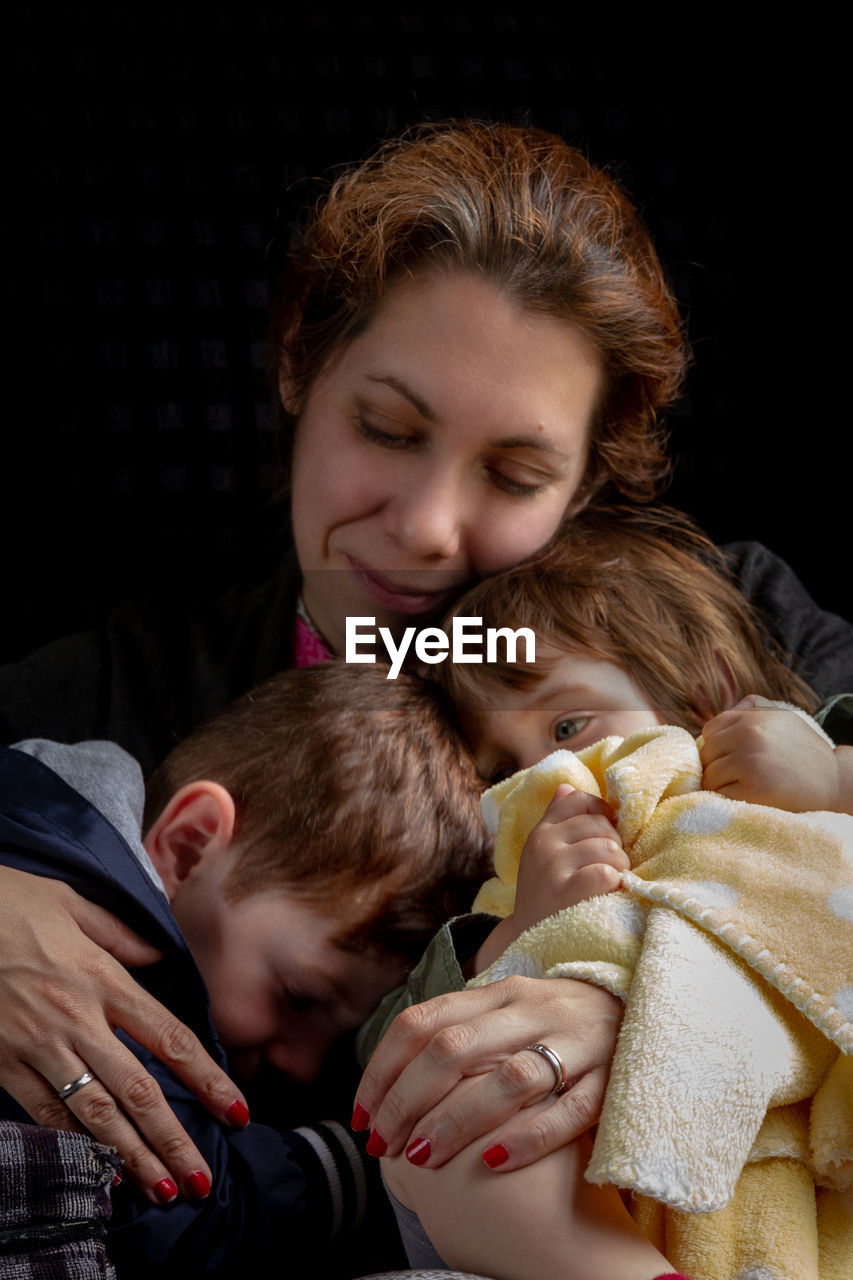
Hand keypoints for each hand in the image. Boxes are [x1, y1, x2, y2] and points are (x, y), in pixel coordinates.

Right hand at [0, 866, 249, 1201]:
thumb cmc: (11, 904)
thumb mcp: (73, 902)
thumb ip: (122, 933)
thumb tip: (162, 954)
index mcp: (103, 978)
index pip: (169, 1037)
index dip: (208, 1078)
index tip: (236, 1109)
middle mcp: (76, 1019)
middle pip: (137, 1089)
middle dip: (173, 1139)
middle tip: (202, 1180)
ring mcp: (38, 1047)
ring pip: (94, 1113)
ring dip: (130, 1155)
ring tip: (161, 1190)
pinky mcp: (3, 1064)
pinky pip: (44, 1113)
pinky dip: (72, 1144)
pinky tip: (96, 1171)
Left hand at [353, 975, 621, 1172]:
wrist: (642, 1003)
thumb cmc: (557, 1021)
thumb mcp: (506, 1011)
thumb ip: (458, 1030)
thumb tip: (390, 1072)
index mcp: (498, 993)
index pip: (422, 1022)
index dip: (384, 1069)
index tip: (361, 1115)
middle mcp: (531, 1011)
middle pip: (453, 1049)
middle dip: (407, 1100)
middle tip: (382, 1144)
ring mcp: (574, 1043)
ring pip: (507, 1078)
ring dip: (456, 1119)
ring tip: (422, 1157)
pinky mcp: (610, 1079)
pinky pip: (568, 1110)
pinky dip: (528, 1136)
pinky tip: (493, 1161)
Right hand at [475, 785, 627, 972]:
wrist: (529, 938)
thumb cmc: (545, 893)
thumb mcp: (542, 854)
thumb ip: (555, 820)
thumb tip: (566, 787)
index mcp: (541, 831)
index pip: (578, 800)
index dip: (602, 810)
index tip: (609, 830)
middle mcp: (544, 844)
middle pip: (600, 825)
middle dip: (615, 845)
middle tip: (613, 866)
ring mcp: (552, 867)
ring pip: (608, 849)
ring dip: (620, 866)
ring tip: (613, 881)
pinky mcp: (564, 893)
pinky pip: (606, 874)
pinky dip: (614, 884)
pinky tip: (607, 894)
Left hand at [700, 695, 845, 811]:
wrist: (835, 781)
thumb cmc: (804, 751)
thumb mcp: (783, 717)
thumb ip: (755, 707)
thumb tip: (729, 708)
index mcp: (753, 718)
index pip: (710, 730)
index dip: (717, 747)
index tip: (729, 758)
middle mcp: (749, 736)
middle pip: (707, 755)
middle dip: (717, 767)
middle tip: (735, 777)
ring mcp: (750, 763)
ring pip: (710, 777)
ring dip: (721, 786)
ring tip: (742, 789)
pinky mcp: (753, 790)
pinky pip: (720, 796)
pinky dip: (728, 801)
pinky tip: (746, 799)